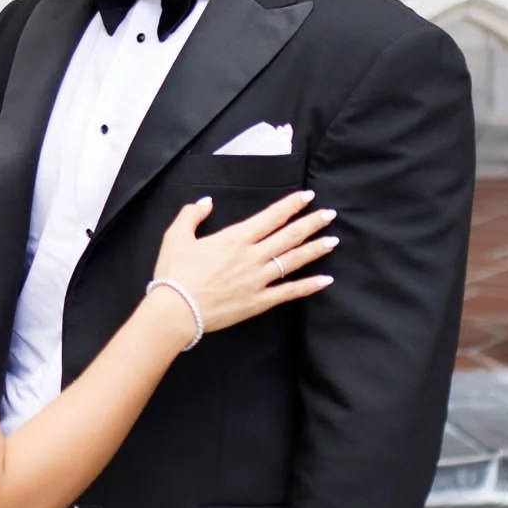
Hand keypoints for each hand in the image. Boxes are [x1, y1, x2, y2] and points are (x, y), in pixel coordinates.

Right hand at [150, 189, 335, 336]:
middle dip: (311, 223)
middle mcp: (252, 256)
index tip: (308, 196)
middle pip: (289, 236)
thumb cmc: (174, 273)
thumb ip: (192, 214)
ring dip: (315, 249)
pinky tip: (325, 280)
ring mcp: (258, 280)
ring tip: (333, 241)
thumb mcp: (176, 236)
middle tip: (330, 214)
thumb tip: (206, 202)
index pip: (271, 216)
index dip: (291, 205)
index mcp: (235, 238)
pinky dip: (308, 286)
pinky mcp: (258, 301)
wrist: (175, 310)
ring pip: (293, 261)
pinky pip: (289, 292)